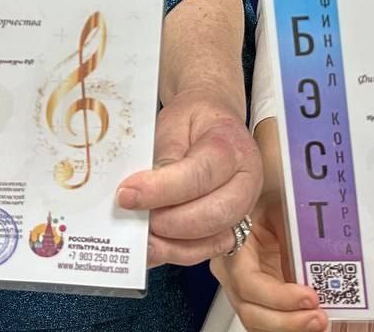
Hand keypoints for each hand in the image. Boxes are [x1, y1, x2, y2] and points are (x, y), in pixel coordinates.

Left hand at [116, 88, 261, 265]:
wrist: (213, 120)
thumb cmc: (194, 120)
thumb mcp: (174, 122)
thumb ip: (164, 156)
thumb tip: (142, 191)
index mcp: (233, 147)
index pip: (199, 176)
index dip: (160, 190)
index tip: (127, 194)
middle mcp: (246, 182)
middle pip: (212, 215)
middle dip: (168, 223)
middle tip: (134, 215)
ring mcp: (242, 209)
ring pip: (211, 240)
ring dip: (171, 245)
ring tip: (140, 237)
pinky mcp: (230, 228)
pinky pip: (206, 251)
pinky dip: (177, 253)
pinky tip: (153, 245)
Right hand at [210, 197, 326, 331]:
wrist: (260, 193)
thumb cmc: (265, 195)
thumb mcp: (278, 205)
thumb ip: (292, 232)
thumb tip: (315, 258)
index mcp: (232, 246)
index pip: (248, 283)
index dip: (278, 297)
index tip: (309, 296)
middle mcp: (231, 273)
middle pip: (250, 311)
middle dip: (287, 321)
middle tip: (318, 317)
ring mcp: (241, 289)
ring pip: (257, 321)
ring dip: (289, 327)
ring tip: (318, 322)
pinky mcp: (257, 296)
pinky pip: (268, 319)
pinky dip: (289, 324)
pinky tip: (309, 322)